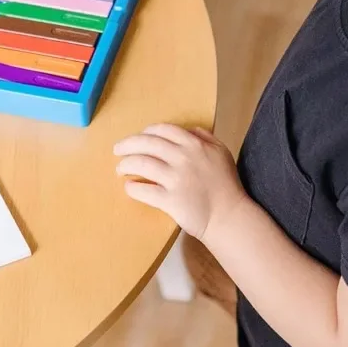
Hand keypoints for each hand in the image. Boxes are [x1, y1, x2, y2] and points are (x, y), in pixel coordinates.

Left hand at [114, 125, 246, 241]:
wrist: (229, 216)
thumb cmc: (226, 186)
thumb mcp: (222, 153)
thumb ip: (206, 138)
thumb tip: (189, 130)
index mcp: (194, 145)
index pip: (163, 130)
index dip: (146, 132)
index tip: (139, 138)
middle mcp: (183, 158)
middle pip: (146, 143)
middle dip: (127, 145)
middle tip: (117, 150)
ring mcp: (175, 179)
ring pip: (140, 164)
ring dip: (125, 165)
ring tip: (120, 170)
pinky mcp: (169, 200)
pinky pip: (143, 190)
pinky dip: (132, 188)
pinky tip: (129, 188)